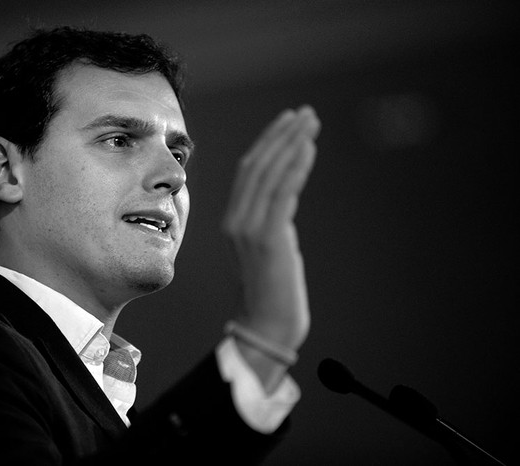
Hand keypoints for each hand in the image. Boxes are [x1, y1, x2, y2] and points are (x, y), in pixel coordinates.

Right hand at [222, 106, 318, 379]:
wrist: (265, 328)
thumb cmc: (271, 292)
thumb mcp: (268, 248)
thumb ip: (271, 220)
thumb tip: (286, 195)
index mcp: (232, 221)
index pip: (248, 171)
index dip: (268, 142)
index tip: (288, 121)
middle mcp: (235, 221)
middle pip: (256, 165)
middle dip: (282, 135)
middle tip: (305, 113)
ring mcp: (248, 230)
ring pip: (269, 173)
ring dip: (292, 143)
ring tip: (311, 122)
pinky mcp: (268, 239)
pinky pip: (282, 193)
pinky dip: (296, 167)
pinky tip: (310, 149)